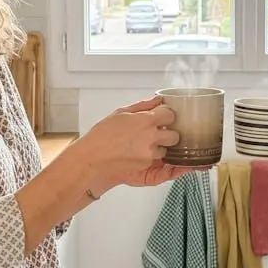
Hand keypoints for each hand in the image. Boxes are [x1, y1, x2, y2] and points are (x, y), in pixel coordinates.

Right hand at [72, 97, 192, 191]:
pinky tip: (142, 156)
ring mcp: (150, 153)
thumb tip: (158, 100)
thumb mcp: (120, 113)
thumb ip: (143, 106)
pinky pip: (159, 163)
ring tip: (144, 147)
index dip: (166, 117)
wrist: (92, 160)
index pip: (170, 115)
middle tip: (157, 135)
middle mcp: (151, 137)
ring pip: (167, 150)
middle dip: (169, 135)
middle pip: (175, 135)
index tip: (162, 119)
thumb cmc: (101, 137)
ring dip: (160, 149)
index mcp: (145, 120)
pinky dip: (155, 160)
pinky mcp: (147, 167)